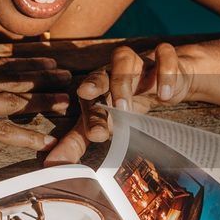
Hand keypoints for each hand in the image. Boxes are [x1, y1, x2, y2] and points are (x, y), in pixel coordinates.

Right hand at [0, 29, 71, 148]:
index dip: (25, 64)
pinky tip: (46, 141)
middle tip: (70, 80)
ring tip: (70, 105)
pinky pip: (1, 132)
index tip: (48, 60)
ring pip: (16, 103)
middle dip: (44, 81)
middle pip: (14, 81)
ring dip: (44, 104)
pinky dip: (26, 136)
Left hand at [44, 42, 195, 164]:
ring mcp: (135, 62)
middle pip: (99, 75)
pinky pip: (162, 55)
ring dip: (123, 82)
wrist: (166, 79)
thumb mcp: (105, 122)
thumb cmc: (127, 102)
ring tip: (126, 108)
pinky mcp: (161, 56)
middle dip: (95, 87)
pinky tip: (165, 95)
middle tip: (92, 103)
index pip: (89, 103)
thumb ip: (78, 141)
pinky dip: (164, 73)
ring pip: (124, 60)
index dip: (91, 119)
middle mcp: (110, 72)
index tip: (94, 136)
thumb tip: (53, 164)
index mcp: (96, 89)